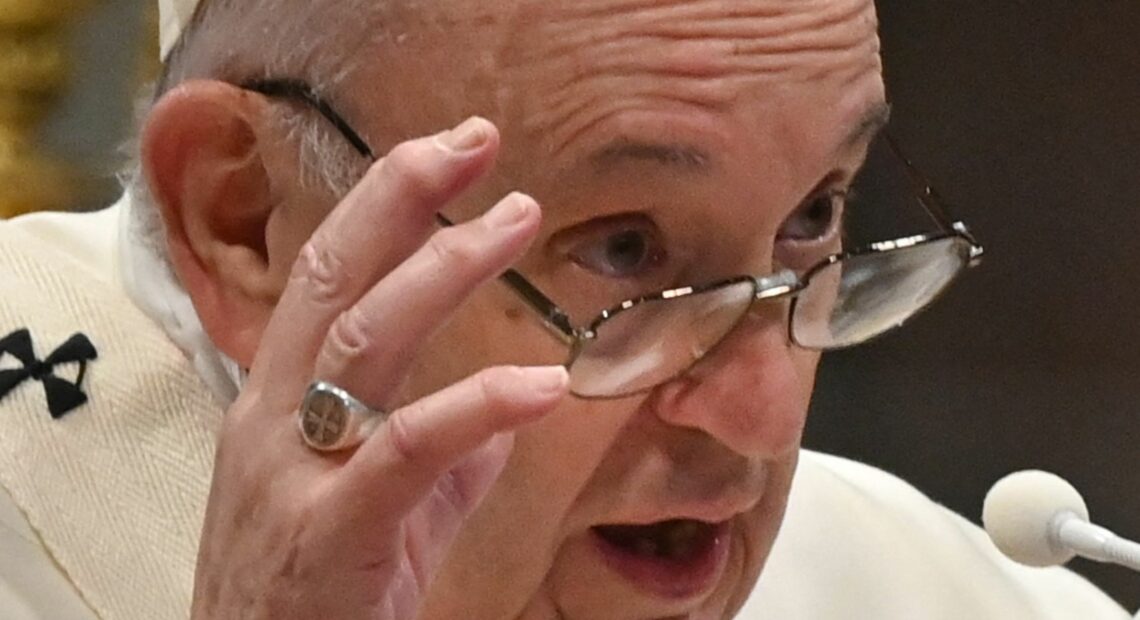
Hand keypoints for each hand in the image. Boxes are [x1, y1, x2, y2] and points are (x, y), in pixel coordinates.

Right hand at [191, 117, 566, 618]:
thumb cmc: (317, 598)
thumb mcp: (383, 513)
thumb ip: (443, 458)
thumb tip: (504, 407)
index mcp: (281, 404)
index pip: (327, 276)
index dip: (385, 207)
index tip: (449, 157)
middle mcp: (273, 421)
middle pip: (330, 278)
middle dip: (400, 198)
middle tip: (475, 141)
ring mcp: (293, 474)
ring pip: (362, 340)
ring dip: (445, 268)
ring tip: (514, 216)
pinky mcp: (332, 535)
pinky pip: (406, 450)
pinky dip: (477, 405)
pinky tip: (541, 381)